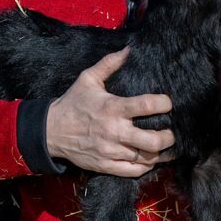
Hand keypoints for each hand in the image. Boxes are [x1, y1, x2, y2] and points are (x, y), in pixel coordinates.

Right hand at [44, 48, 175, 176]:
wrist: (50, 131)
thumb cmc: (73, 103)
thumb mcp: (88, 79)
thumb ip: (109, 64)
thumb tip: (129, 49)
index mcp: (113, 108)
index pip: (147, 106)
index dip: (164, 104)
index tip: (168, 103)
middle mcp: (114, 131)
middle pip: (153, 141)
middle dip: (168, 137)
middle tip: (170, 131)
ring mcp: (111, 151)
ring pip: (146, 158)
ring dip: (159, 153)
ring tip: (163, 145)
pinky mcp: (105, 166)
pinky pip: (133, 171)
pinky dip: (146, 166)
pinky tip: (150, 159)